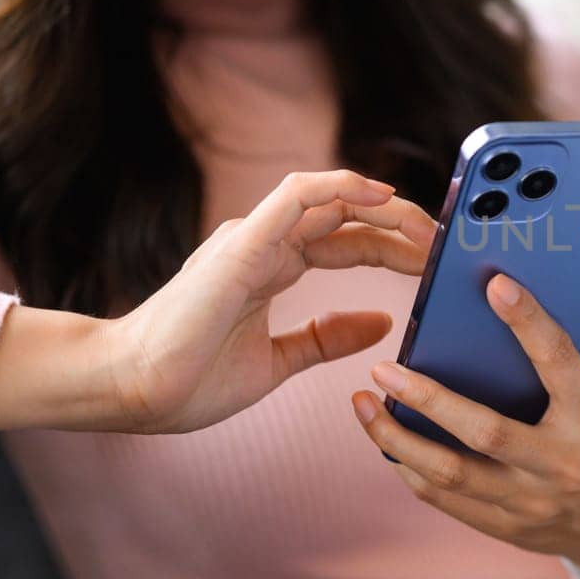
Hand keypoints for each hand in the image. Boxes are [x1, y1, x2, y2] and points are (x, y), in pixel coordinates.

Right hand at [99, 169, 435, 432]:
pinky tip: (381, 195)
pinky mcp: (243, 242)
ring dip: (387, 206)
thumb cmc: (187, 381)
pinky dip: (342, 186)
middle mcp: (266, 244)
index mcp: (272, 268)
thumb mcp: (276, 362)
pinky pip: (297, 194)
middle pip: (351, 218)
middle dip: (404, 226)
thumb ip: (324, 339)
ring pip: (332, 197)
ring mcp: (254, 238)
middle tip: (449, 244)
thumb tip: (381, 324)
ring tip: (430, 227)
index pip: (350, 243)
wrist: (130, 392)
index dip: (396, 248)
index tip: (436, 263)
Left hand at [352, 275, 579, 577]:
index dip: (528, 322)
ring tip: (362, 406)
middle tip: (382, 370)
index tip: (495, 285)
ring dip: (398, 441)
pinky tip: (385, 442)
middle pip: (485, 431)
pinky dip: (410, 469)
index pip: (558, 361)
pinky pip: (445, 499)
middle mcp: (561, 463)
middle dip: (428, 399)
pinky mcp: (506, 526)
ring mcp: (530, 501)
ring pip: (451, 473)